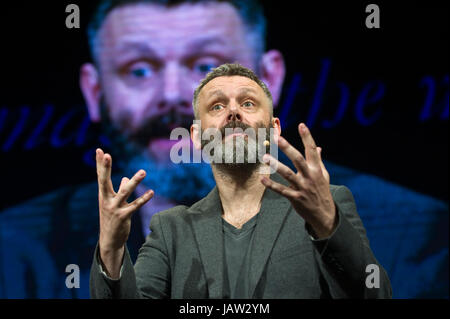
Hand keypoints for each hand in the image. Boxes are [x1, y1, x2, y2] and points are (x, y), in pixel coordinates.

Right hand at [96, 148, 153, 252]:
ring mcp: (114, 208)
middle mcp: (106, 200)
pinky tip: (151, 192)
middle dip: (105, 168)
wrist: (109, 241)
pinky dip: (144, 199)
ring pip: (124, 192)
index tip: (99, 150)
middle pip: (104, 181)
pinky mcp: (124, 217)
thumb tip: (124, 178)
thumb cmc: (111, 219)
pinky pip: (135, 205)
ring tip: (143, 171)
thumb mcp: (112, 203)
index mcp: (103, 195)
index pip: (100, 176)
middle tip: (106, 155)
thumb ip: (118, 189)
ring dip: (134, 181)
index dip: (99, 164)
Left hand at [261, 123, 335, 238]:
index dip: (307, 137)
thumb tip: (318, 148)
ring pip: (288, 174)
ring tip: (265, 157)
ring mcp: (303, 187)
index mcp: (317, 169)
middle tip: (277, 138)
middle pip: (298, 159)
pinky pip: (282, 190)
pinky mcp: (295, 198)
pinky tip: (262, 179)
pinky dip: (271, 185)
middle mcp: (310, 176)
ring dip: (276, 165)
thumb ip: (319, 161)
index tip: (301, 125)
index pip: (312, 150)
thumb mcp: (323, 175)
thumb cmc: (322, 191)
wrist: (324, 214)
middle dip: (287, 148)